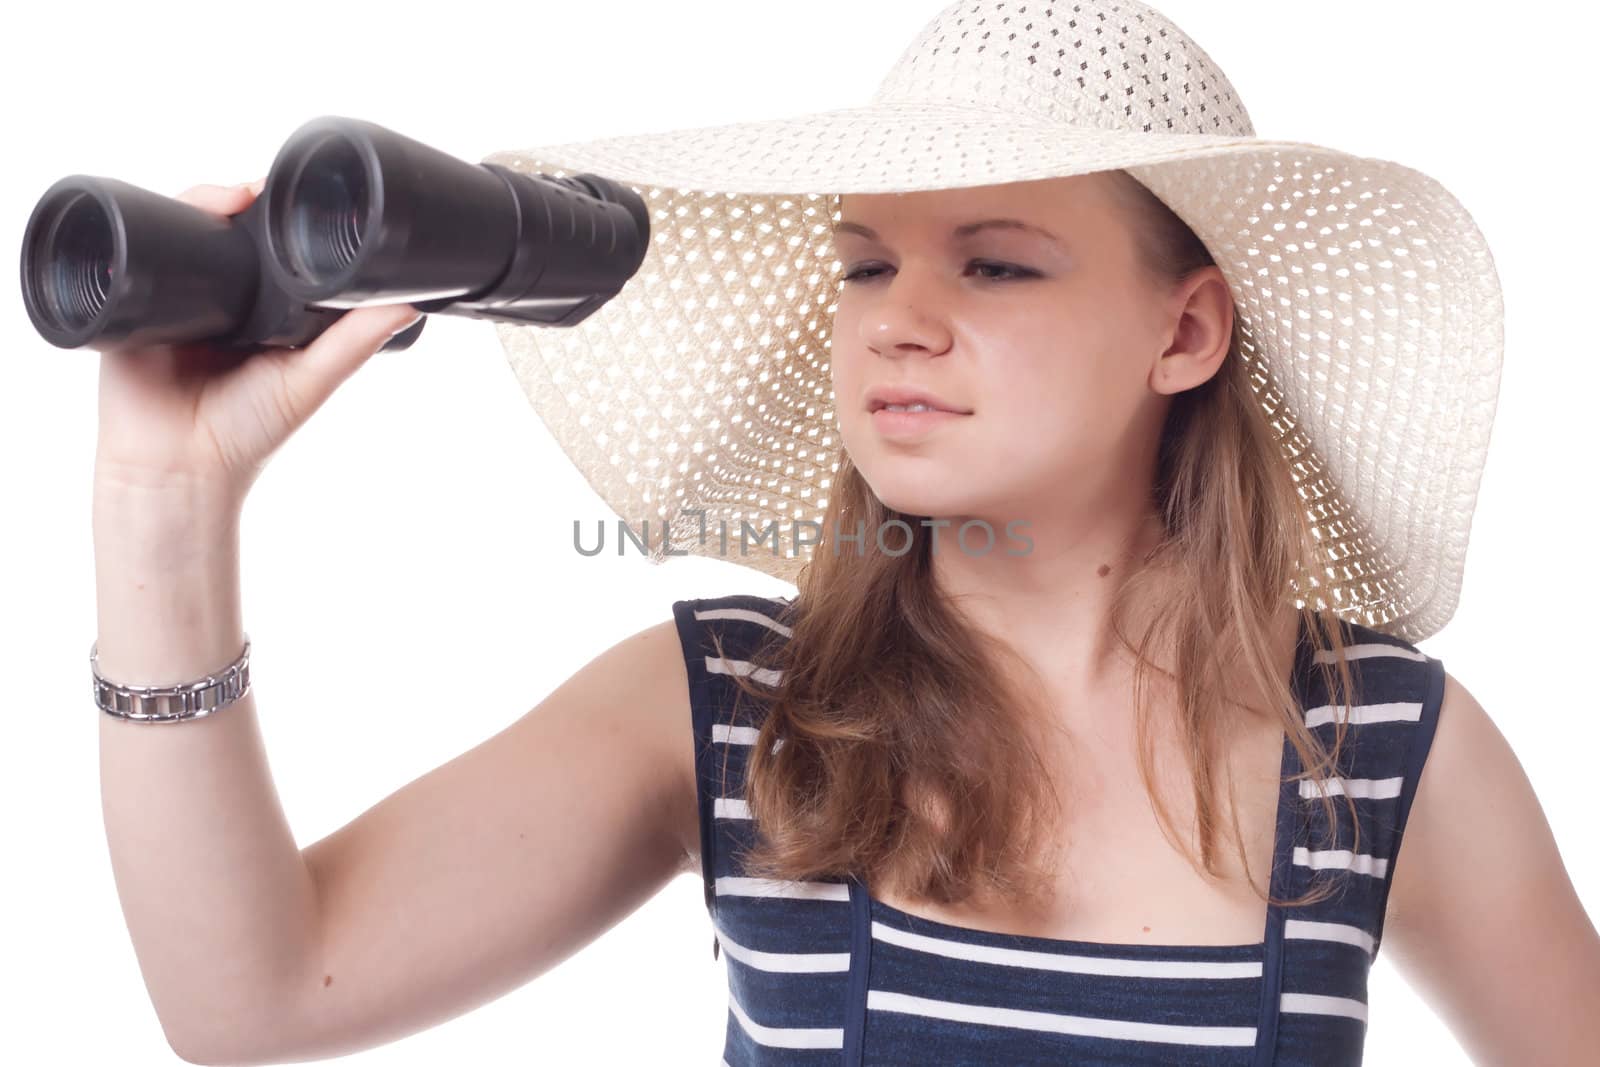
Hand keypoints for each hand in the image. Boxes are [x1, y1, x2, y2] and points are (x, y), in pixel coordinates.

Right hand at [92, 178, 421, 502]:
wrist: (176, 469)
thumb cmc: (246, 433)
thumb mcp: (309, 381)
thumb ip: (353, 343)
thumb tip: (410, 302)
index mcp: (261, 310)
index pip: (270, 248)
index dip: (280, 217)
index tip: (301, 191)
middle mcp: (218, 298)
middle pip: (223, 231)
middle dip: (236, 202)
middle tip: (257, 189)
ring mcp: (173, 298)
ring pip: (181, 234)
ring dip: (197, 206)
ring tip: (228, 199)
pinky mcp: (130, 305)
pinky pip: (132, 257)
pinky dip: (145, 229)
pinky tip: (165, 212)